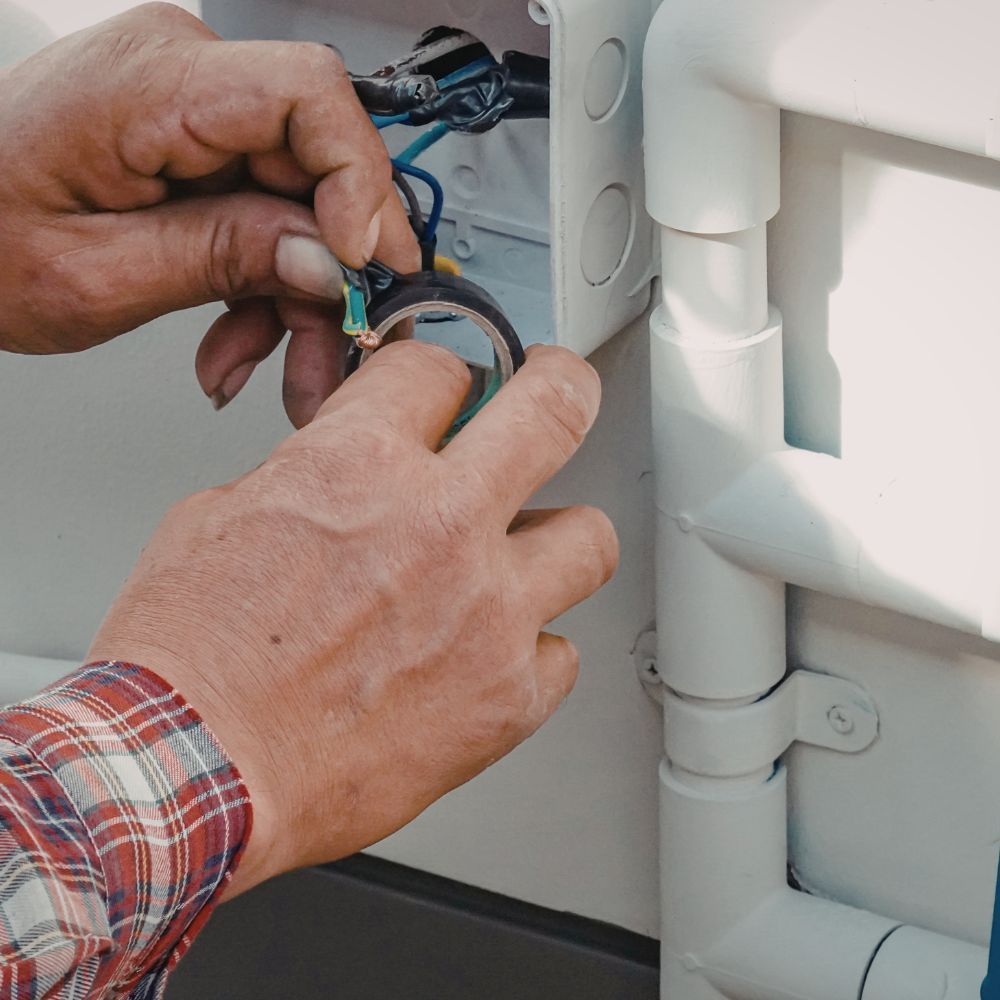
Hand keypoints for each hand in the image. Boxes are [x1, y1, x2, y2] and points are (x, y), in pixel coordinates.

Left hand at [0, 2, 417, 425]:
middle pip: (317, 167)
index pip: (310, 94)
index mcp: (150, 83)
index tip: (363, 266)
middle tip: (335, 351)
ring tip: (268, 368)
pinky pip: (263, 216)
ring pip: (300, 206)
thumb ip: (224, 258)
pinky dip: (260, 287)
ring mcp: (190, 114)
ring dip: (296, 298)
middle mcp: (181, 80)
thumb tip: (327, 261)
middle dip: (332, 273)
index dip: (359, 181)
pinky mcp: (192, 151)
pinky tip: (234, 342)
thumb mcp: (100, 276)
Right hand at [87, 343, 617, 894]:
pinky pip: (560, 654)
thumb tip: (344, 477)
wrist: (194, 775)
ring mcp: (489, 613)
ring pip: (590, 538)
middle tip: (560, 389)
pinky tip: (490, 656)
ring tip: (523, 556)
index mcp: (361, 464)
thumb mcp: (221, 518)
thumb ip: (309, 480)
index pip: (438, 369)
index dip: (438, 377)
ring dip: (557, 538)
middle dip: (562, 385)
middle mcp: (442, 525)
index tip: (445, 394)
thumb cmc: (190, 660)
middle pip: (555, 410)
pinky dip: (531, 650)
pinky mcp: (506, 699)